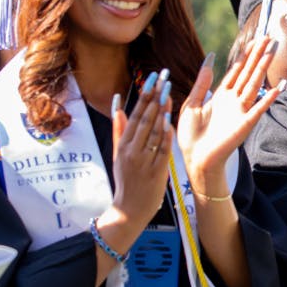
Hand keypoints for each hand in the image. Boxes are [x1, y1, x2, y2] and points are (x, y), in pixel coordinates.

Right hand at [111, 70, 173, 222]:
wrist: (130, 209)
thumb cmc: (126, 179)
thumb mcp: (117, 154)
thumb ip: (119, 129)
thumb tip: (116, 103)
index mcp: (123, 145)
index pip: (135, 115)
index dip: (144, 95)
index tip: (152, 79)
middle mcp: (131, 150)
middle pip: (144, 119)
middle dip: (154, 96)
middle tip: (163, 77)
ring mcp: (143, 161)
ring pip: (152, 132)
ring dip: (160, 110)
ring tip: (168, 91)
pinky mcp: (155, 171)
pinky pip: (161, 149)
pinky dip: (164, 135)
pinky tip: (169, 120)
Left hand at [177, 38, 282, 185]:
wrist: (194, 158)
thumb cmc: (190, 135)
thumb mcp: (191, 103)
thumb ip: (202, 82)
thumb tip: (211, 58)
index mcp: (220, 95)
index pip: (236, 71)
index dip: (245, 56)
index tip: (254, 41)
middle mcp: (233, 100)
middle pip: (248, 73)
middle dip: (257, 55)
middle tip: (268, 37)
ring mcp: (241, 111)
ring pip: (254, 84)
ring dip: (263, 68)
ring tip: (272, 52)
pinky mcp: (245, 124)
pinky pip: (259, 108)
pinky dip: (268, 99)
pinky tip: (278, 87)